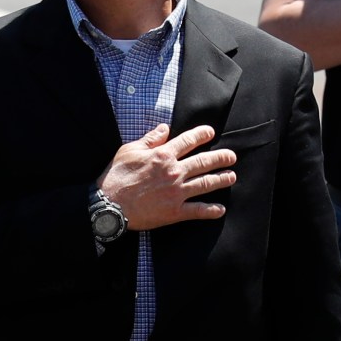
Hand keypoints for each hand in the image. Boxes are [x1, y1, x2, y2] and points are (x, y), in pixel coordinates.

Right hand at [98, 123, 233, 229]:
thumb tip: (165, 128)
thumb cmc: (116, 177)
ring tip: (231, 176)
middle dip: (221, 157)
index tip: (211, 133)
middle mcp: (174, 172)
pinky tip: (220, 210)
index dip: (202, 134)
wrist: (109, 206)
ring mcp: (176, 192)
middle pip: (204, 162)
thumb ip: (150, 139)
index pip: (189, 141)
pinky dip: (211, 210)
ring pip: (206, 184)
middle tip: (231, 156)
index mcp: (163, 155)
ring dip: (222, 179)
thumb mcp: (129, 151)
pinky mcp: (175, 212)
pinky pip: (198, 210)